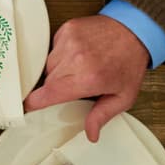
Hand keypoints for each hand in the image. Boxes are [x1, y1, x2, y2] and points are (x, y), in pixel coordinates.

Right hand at [23, 15, 147, 140]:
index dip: (35, 102)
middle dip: (56, 86)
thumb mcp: (123, 96)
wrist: (136, 31)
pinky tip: (76, 54)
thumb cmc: (129, 63)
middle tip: (74, 84)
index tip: (29, 107)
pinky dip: (60, 54)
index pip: (48, 93)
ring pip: (48, 64)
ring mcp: (70, 42)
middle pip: (47, 80)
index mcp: (88, 78)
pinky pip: (52, 48)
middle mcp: (76, 59)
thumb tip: (91, 134)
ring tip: (77, 67)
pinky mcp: (67, 30)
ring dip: (58, 70)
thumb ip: (102, 116)